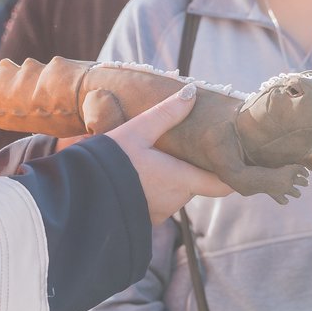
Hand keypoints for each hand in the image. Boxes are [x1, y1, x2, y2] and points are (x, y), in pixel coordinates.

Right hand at [105, 86, 231, 222]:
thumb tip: (192, 93)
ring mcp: (159, 212)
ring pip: (176, 191)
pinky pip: (158, 200)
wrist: (77, 194)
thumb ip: (167, 113)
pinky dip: (155, 187)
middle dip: (192, 166)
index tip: (234, 159)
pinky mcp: (143, 218)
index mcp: (181, 180)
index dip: (232, 173)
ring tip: (158, 155)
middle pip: (196, 182)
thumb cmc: (109, 162)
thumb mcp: (137, 130)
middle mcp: (175, 200)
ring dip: (172, 176)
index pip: (223, 185)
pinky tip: (141, 172)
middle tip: (186, 144)